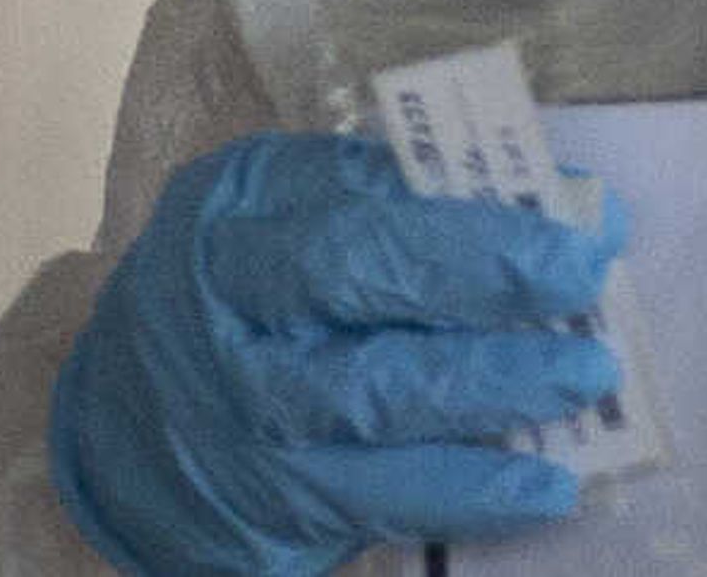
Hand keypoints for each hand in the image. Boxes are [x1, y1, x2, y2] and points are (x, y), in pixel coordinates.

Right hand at [49, 132, 623, 575]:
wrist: (121, 434)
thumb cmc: (244, 298)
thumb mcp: (286, 220)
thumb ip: (402, 203)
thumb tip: (564, 200)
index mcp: (234, 214)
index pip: (356, 202)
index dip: (472, 217)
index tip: (577, 223)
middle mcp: (224, 310)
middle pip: (355, 284)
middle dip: (484, 281)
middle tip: (585, 285)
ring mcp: (241, 418)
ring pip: (370, 399)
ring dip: (492, 389)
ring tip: (586, 376)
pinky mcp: (267, 506)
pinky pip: (379, 501)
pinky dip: (470, 492)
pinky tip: (545, 485)